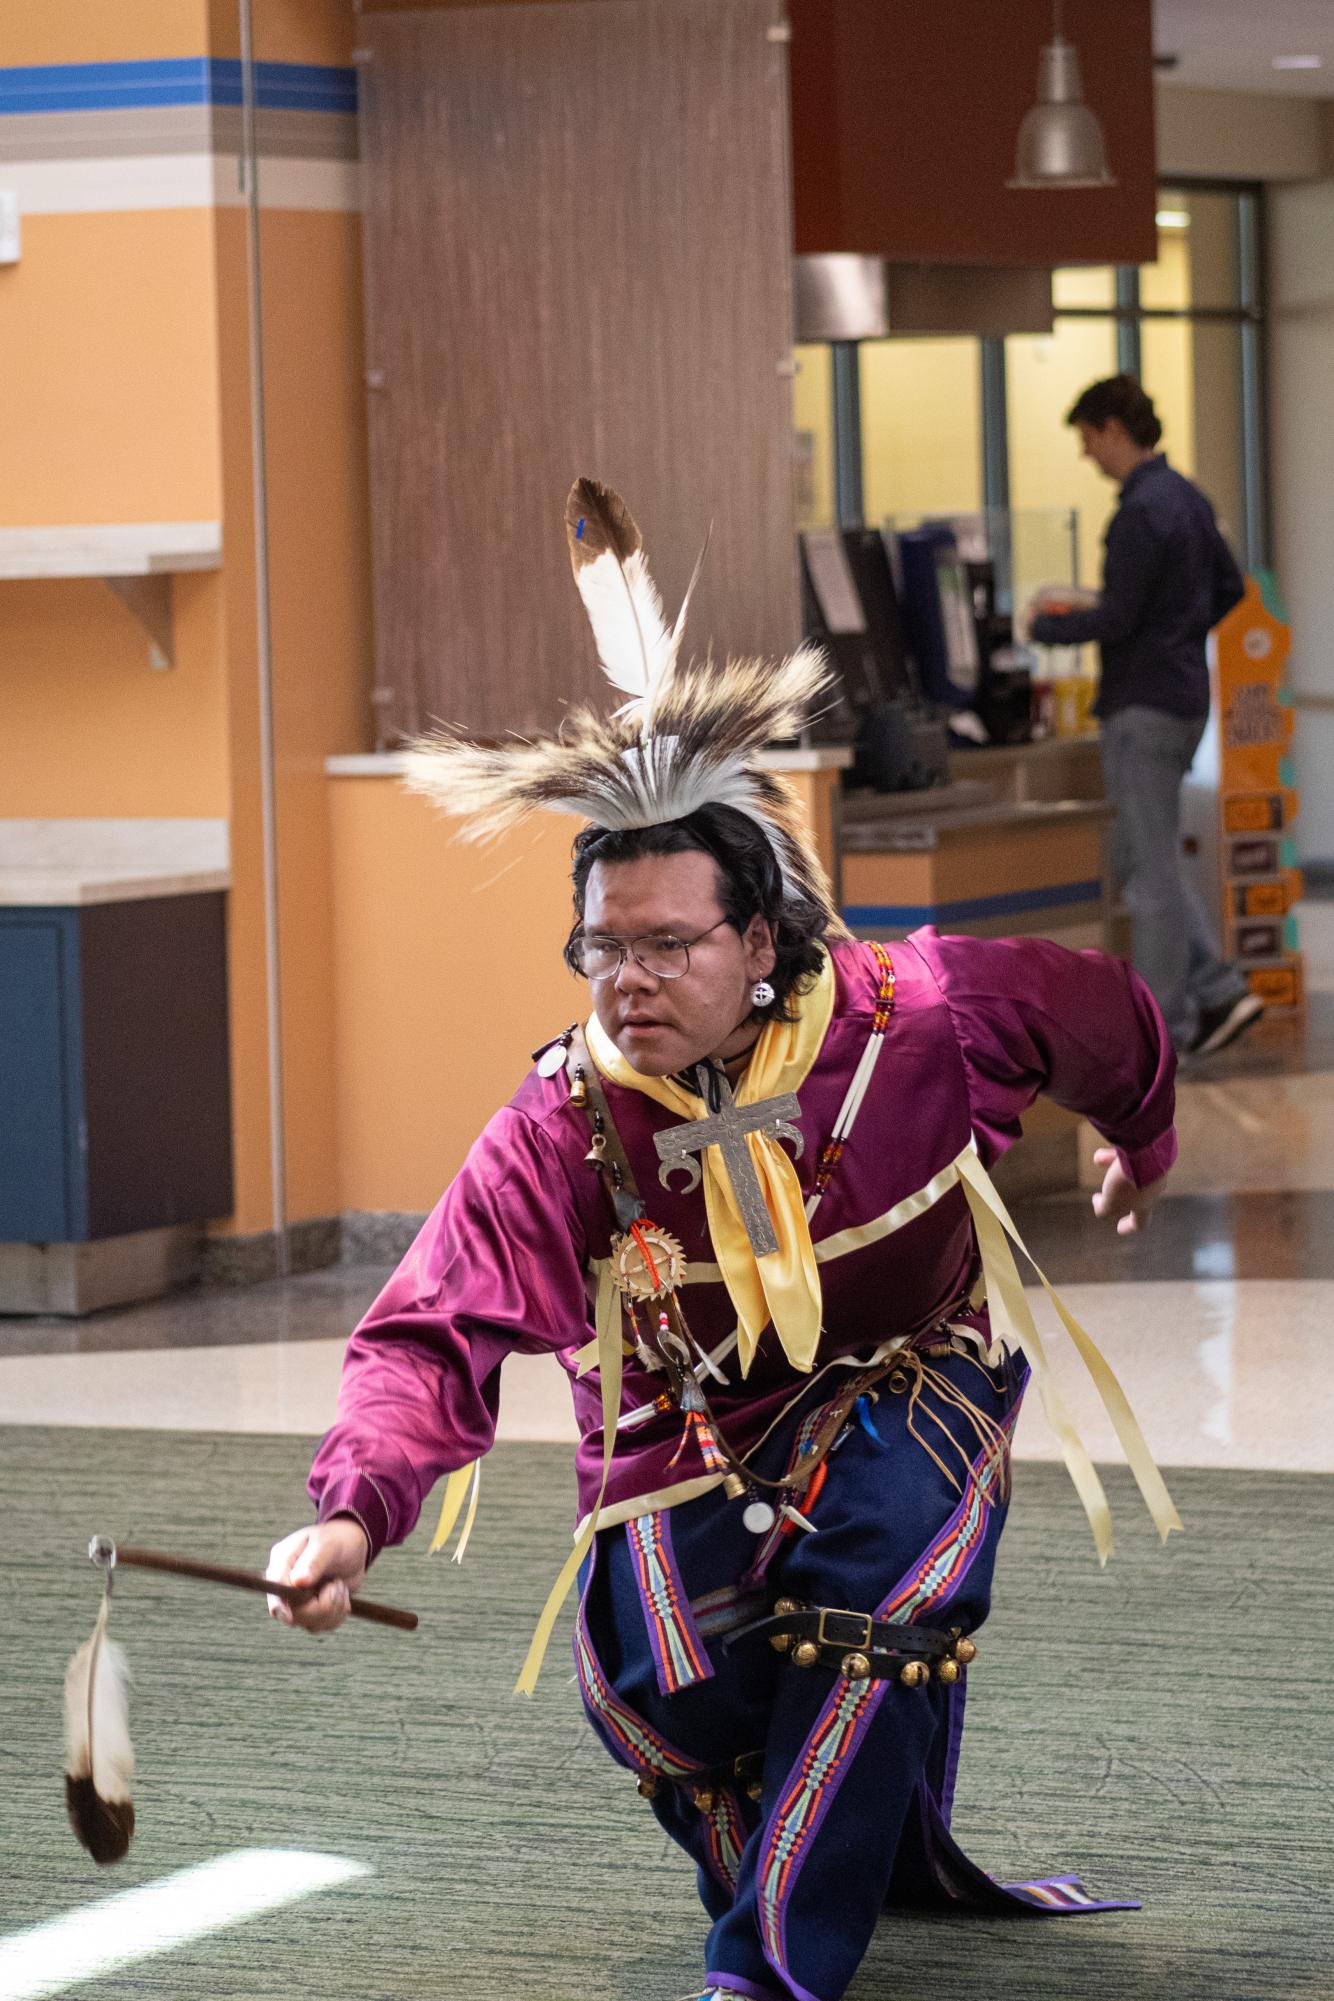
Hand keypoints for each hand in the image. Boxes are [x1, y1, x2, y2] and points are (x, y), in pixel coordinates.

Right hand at [266, 1518, 368, 1632]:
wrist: (353, 1547)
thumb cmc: (337, 1539)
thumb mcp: (328, 1544)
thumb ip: (314, 1562)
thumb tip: (298, 1582)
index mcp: (283, 1560)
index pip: (274, 1586)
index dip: (279, 1604)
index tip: (289, 1618)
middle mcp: (285, 1582)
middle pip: (292, 1612)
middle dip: (321, 1605)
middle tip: (337, 1584)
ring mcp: (297, 1599)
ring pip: (309, 1623)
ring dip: (333, 1608)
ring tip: (339, 1585)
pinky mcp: (311, 1611)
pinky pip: (321, 1626)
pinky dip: (337, 1615)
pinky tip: (341, 1596)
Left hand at [1090, 1147, 1162, 1235]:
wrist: (1146, 1150)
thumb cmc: (1129, 1181)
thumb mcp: (1112, 1202)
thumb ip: (1105, 1210)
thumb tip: (1100, 1206)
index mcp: (1145, 1205)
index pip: (1140, 1222)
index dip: (1129, 1226)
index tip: (1119, 1229)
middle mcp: (1152, 1189)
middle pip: (1133, 1194)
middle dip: (1117, 1191)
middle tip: (1107, 1191)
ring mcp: (1153, 1170)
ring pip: (1129, 1171)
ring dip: (1113, 1168)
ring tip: (1099, 1159)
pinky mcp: (1151, 1152)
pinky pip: (1131, 1155)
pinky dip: (1118, 1154)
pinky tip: (1105, 1151)